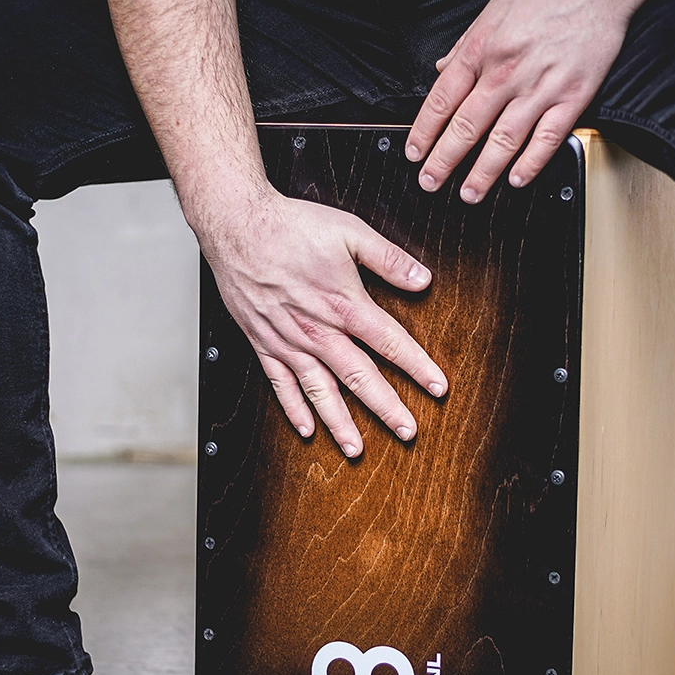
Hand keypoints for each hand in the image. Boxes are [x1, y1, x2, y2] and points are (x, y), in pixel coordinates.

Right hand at [200, 189, 447, 456]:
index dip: (417, 367)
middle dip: (386, 407)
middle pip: (359, 377)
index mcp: (344, 304)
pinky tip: (307, 430)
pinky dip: (293, 409)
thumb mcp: (349, 232)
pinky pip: (280, 384)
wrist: (236, 225)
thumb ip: (388, 259)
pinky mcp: (264, 342)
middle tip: (407, 432)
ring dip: (340, 423)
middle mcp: (318, 331)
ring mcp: (289, 341)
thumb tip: (423, 279)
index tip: (438, 389)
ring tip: (356, 449)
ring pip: (319, 391)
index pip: (390, 343)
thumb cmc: (291, 226)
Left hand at [405, 0, 651, 201]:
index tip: (414, 152)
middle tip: (430, 182)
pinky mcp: (572, 97)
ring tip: (469, 193)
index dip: (424, 130)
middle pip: (466, 126)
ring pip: (503, 140)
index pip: (442, 99)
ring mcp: (540, 87)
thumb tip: (443, 69)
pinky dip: (530, 163)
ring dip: (483, 172)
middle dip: (443, 160)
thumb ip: (467, 44)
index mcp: (483, 48)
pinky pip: (547, 139)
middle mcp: (506, 71)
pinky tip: (516, 180)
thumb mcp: (494, 8)